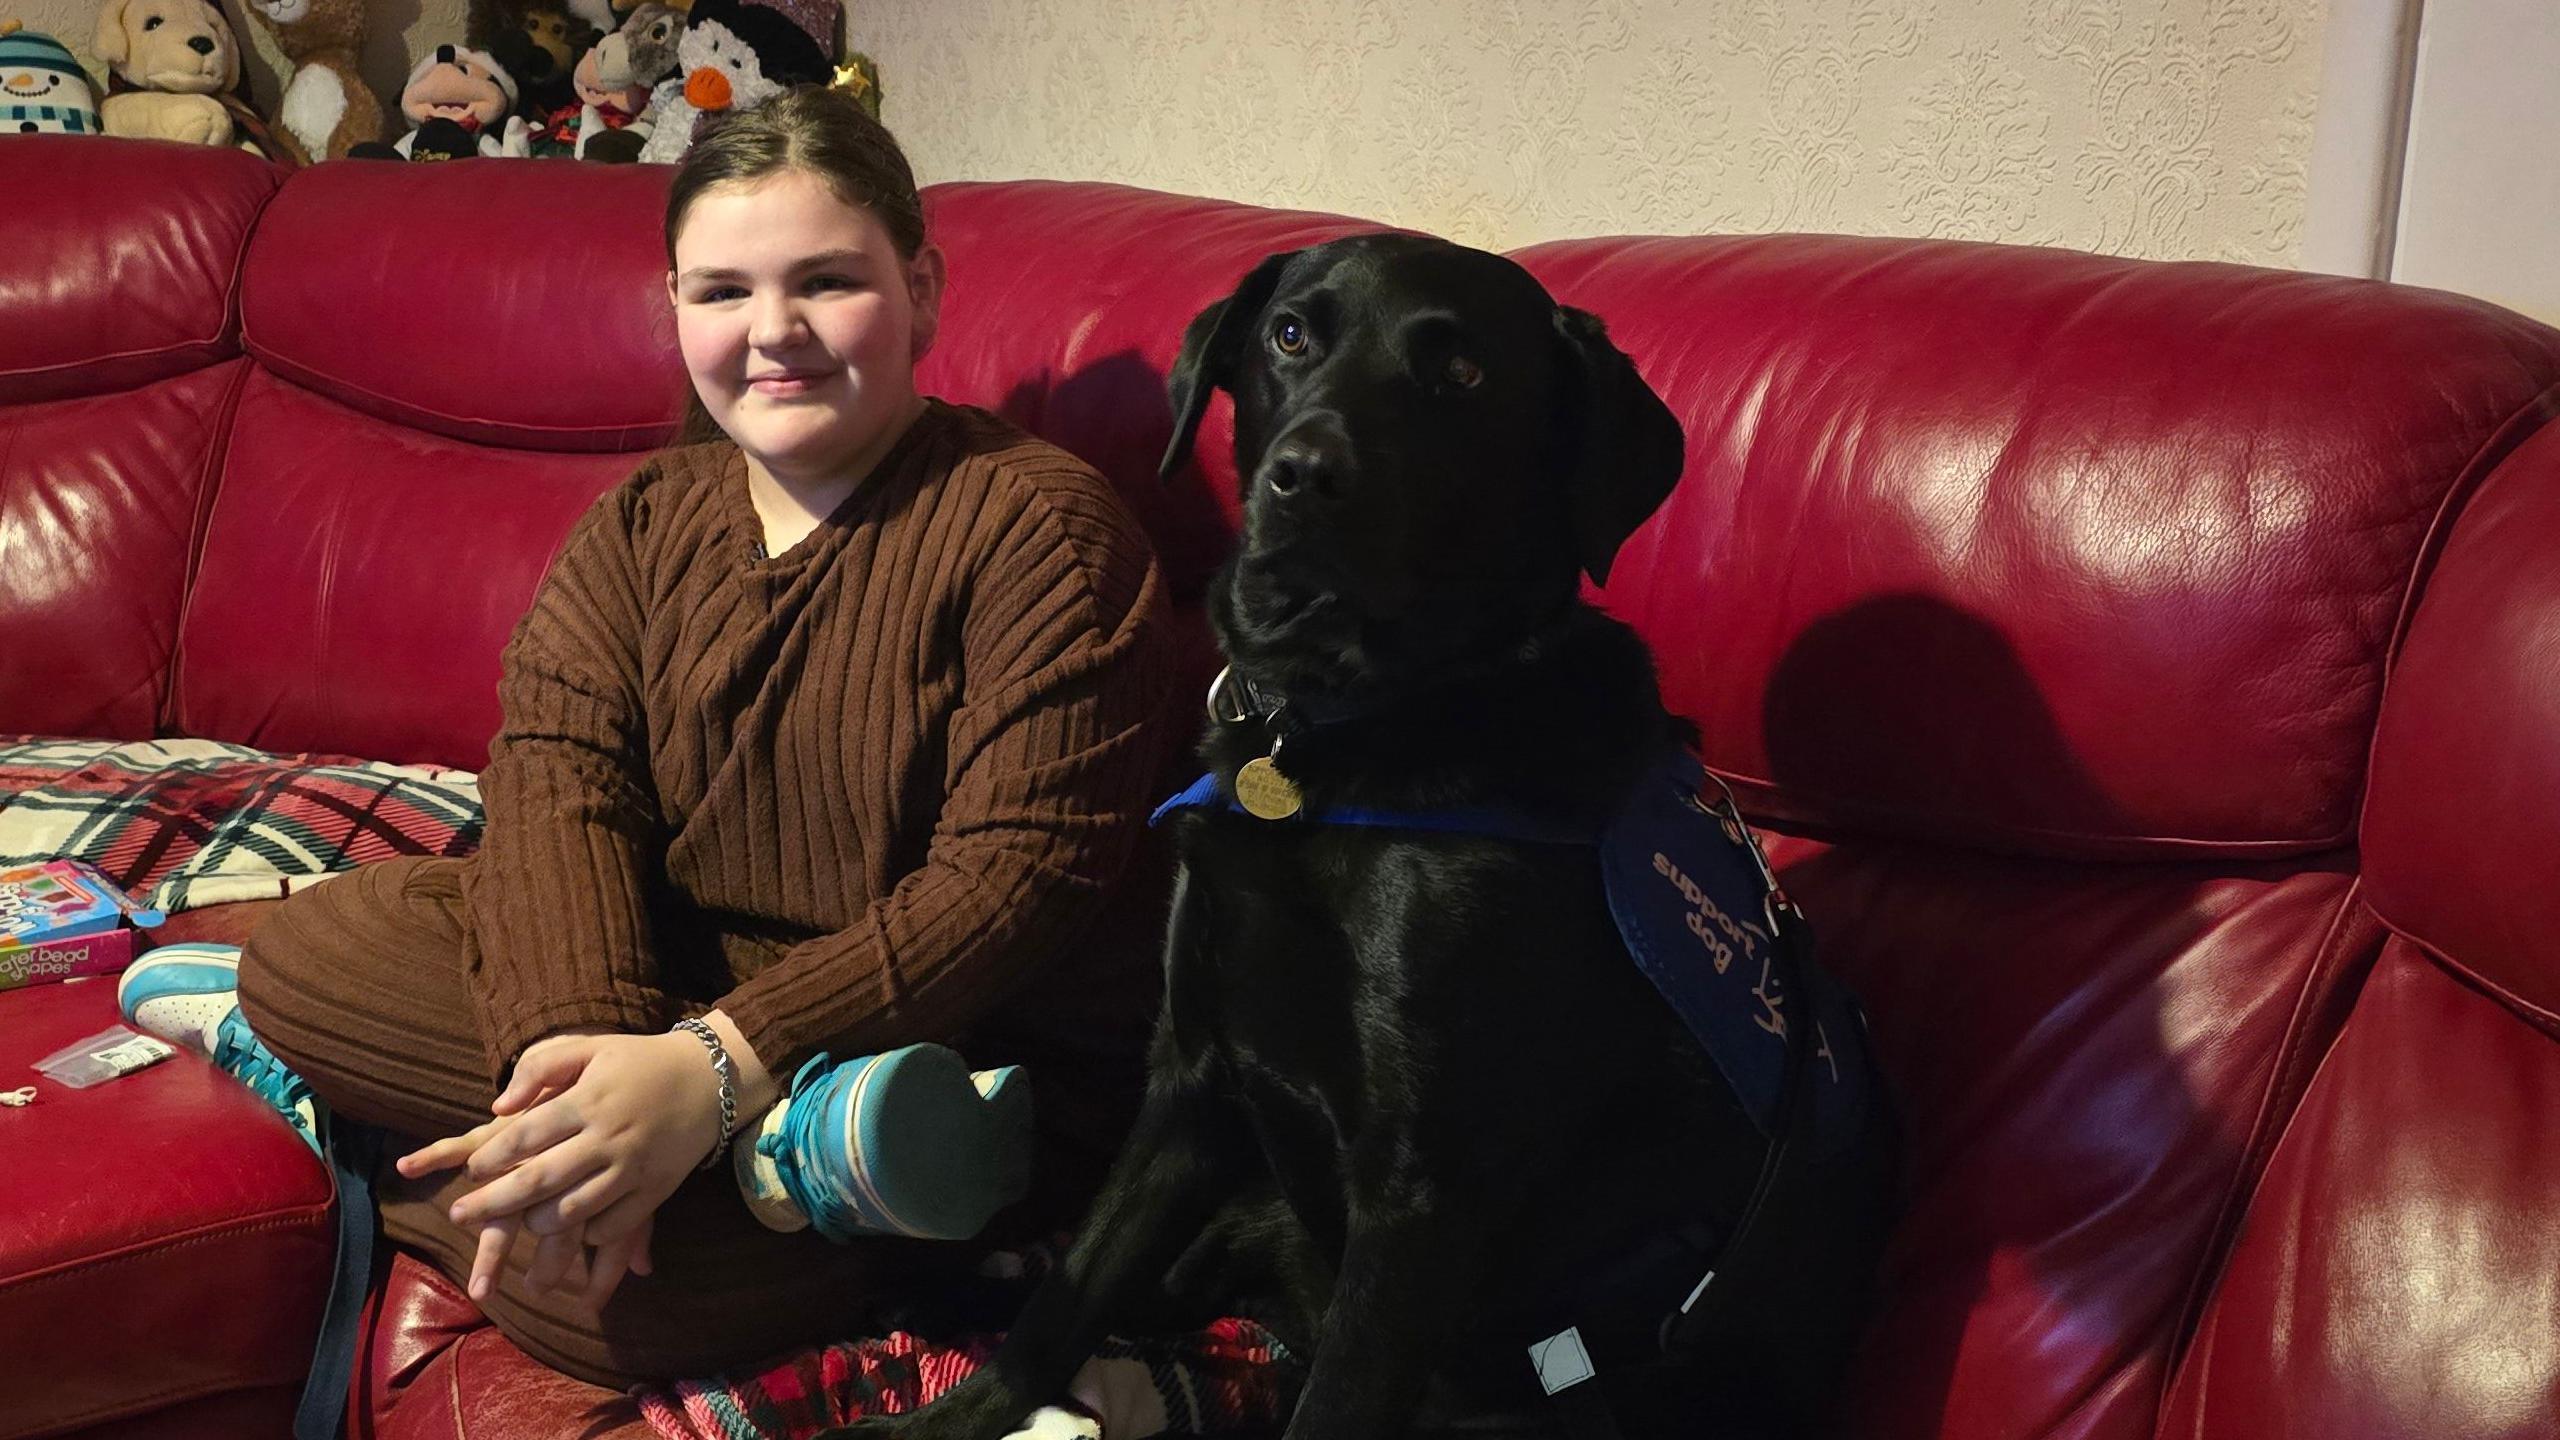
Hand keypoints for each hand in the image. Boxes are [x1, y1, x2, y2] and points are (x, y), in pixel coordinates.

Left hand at [398, 1031, 714, 1308]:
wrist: (712, 1079)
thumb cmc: (641, 1062)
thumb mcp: (591, 1048)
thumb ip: (541, 1067)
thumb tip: (498, 1107)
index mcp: (589, 1101)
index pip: (528, 1134)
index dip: (493, 1156)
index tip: (472, 1170)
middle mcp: (608, 1136)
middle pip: (542, 1178)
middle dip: (495, 1201)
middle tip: (460, 1215)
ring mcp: (633, 1166)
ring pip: (576, 1208)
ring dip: (539, 1223)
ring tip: (520, 1226)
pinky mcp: (657, 1188)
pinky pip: (616, 1222)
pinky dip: (591, 1232)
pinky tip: (575, 1233)